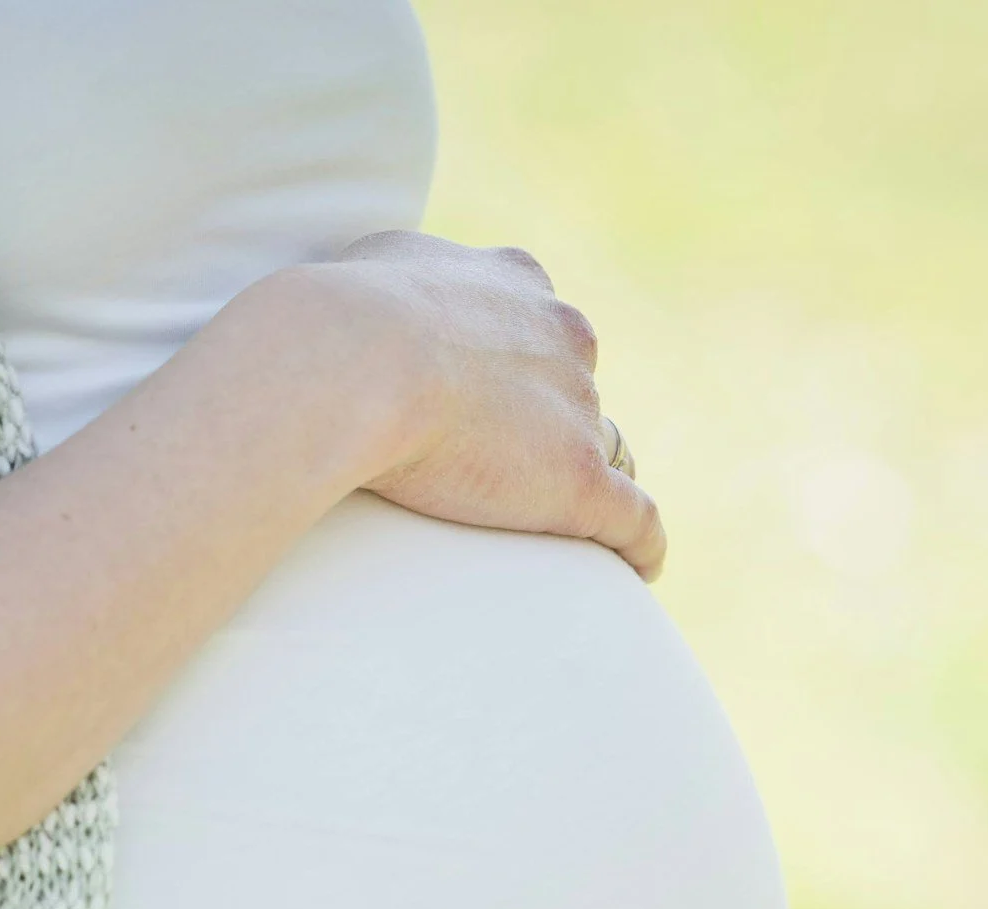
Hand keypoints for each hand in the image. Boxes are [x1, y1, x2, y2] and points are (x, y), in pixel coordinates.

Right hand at [303, 229, 667, 580]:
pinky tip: (639, 567)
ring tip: (561, 526)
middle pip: (576, 387)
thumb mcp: (380, 261)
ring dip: (584, 478)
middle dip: (552, 420)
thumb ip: (410, 272)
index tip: (498, 396)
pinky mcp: (580, 480)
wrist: (358, 363)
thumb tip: (395, 297)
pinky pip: (634, 519)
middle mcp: (564, 337)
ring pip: (606, 448)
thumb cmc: (347, 315)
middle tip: (501, 465)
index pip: (542, 325)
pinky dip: (640, 543)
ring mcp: (578, 410)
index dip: (524, 363)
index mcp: (517, 283)